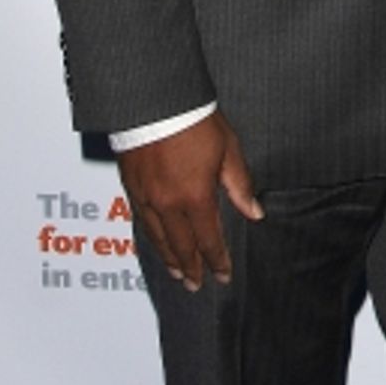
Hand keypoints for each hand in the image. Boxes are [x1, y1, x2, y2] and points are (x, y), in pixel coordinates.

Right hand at [118, 110, 263, 290]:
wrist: (156, 100)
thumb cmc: (194, 119)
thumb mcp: (228, 150)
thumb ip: (239, 185)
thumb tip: (254, 212)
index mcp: (194, 197)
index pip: (208, 241)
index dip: (216, 260)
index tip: (222, 274)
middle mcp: (168, 203)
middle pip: (180, 247)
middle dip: (191, 268)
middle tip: (197, 284)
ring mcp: (146, 196)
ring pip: (157, 239)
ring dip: (169, 259)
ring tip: (177, 272)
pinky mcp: (131, 186)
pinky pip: (142, 221)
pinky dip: (151, 238)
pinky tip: (155, 242)